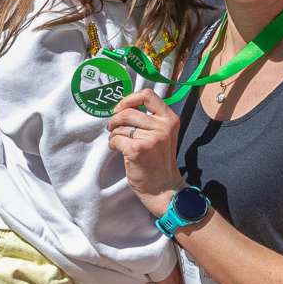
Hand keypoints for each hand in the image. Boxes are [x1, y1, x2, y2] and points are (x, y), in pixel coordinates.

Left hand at [107, 89, 183, 213]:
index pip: (147, 95)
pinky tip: (117, 149)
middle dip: (115, 119)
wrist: (163, 188)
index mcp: (170, 119)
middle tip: (113, 128)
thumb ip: (150, 119)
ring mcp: (152, 139)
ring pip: (120, 126)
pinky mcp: (138, 150)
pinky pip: (116, 139)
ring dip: (114, 134)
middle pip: (128, 111)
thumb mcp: (162, 135)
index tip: (122, 108)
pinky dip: (113, 144)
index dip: (129, 99)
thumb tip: (123, 106)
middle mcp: (163, 127)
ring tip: (118, 143)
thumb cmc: (159, 161)